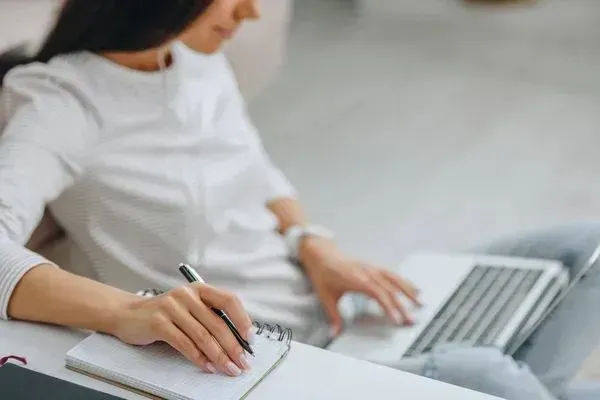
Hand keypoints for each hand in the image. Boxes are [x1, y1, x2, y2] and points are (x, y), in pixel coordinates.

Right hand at [112, 284, 253, 376]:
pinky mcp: (159, 323)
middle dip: (233, 346)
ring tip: (228, 368)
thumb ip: (209, 317)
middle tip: (242, 362)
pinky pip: (184, 344)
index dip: (242, 320)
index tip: (250, 339)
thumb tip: (236, 340)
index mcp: (200, 289)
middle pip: (217, 322)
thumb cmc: (164, 313)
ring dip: (219, 356)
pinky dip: (199, 358)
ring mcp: (172, 307)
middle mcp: (187, 294)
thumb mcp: (189, 308)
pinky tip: (208, 367)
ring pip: (203, 335)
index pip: (229, 300)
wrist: (128, 314)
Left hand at [300, 238, 420, 335]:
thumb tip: (334, 333)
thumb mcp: (326, 297)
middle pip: (389, 290)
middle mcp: (367, 272)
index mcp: (357, 280)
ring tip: (420, 303)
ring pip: (394, 280)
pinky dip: (404, 282)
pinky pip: (392, 274)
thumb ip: (333, 316)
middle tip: (411, 320)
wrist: (322, 254)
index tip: (396, 320)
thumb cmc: (324, 275)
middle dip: (402, 306)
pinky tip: (414, 289)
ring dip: (408, 291)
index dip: (388, 307)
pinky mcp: (374, 267)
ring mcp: (372, 268)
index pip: (377, 294)